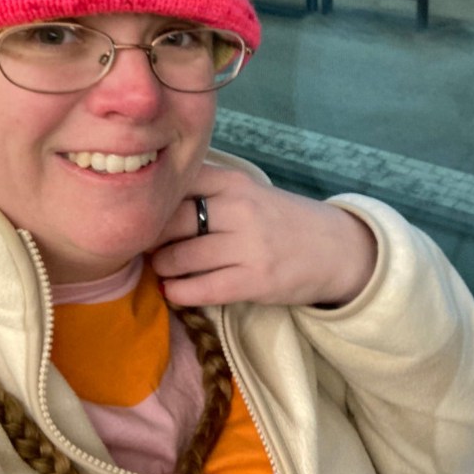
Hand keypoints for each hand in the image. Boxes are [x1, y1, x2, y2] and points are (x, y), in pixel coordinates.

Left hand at [149, 164, 376, 308]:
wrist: (335, 249)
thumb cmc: (281, 219)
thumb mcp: (248, 191)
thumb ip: (206, 190)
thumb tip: (148, 199)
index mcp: (233, 181)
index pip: (176, 183)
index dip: (149, 202)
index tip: (138, 213)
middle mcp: (240, 208)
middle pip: (171, 220)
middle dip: (150, 237)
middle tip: (142, 246)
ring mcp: (248, 245)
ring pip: (181, 256)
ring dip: (162, 266)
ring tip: (162, 268)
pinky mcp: (255, 280)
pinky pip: (201, 289)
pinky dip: (179, 292)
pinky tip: (175, 291)